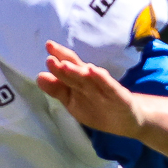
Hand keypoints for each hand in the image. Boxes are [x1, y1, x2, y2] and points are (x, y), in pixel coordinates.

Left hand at [33, 42, 149, 136]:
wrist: (128, 121)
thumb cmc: (99, 106)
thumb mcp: (74, 100)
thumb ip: (58, 89)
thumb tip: (40, 77)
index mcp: (81, 81)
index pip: (69, 66)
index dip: (59, 57)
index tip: (48, 46)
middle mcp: (92, 81)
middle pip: (77, 69)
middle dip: (64, 62)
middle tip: (50, 56)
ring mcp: (106, 88)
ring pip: (89, 79)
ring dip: (77, 71)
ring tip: (64, 64)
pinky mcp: (119, 97)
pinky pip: (109, 87)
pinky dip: (101, 79)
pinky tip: (93, 71)